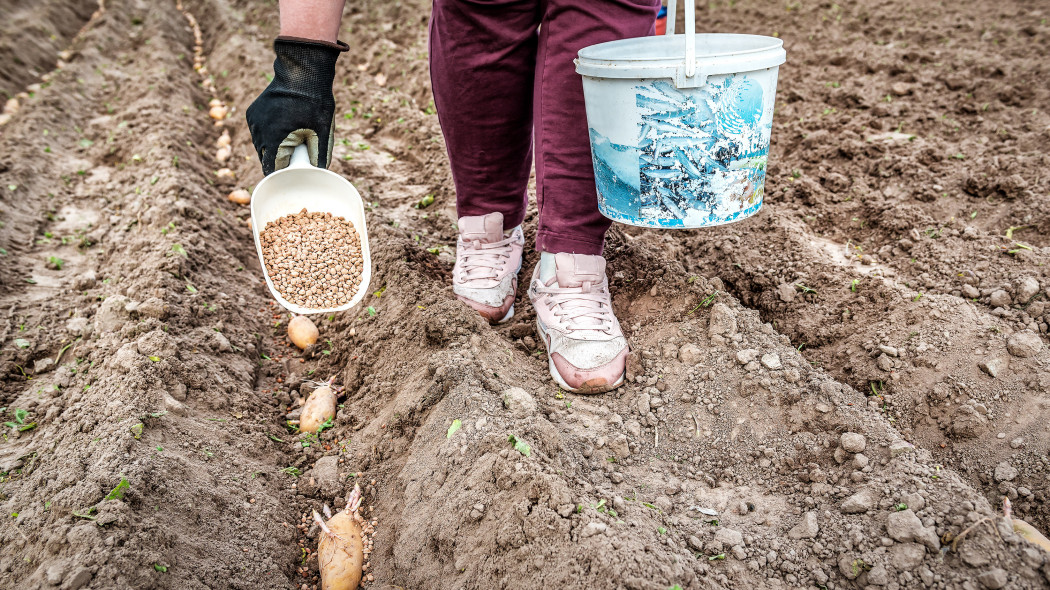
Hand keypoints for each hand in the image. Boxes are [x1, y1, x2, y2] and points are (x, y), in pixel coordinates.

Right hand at [246, 37, 347, 174]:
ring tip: (291, 141)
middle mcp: (258, 132)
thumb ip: (319, 155)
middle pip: (266, 158)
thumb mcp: (323, 132)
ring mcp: (254, 121)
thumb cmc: (315, 103)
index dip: (282, 175)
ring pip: (261, 145)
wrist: (302, 72)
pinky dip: (269, 134)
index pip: (272, 169)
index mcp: (274, 140)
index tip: (291, 178)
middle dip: (279, 161)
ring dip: (273, 147)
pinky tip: (282, 129)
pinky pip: (258, 131)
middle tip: (296, 158)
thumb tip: (318, 173)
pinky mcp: (252, 112)